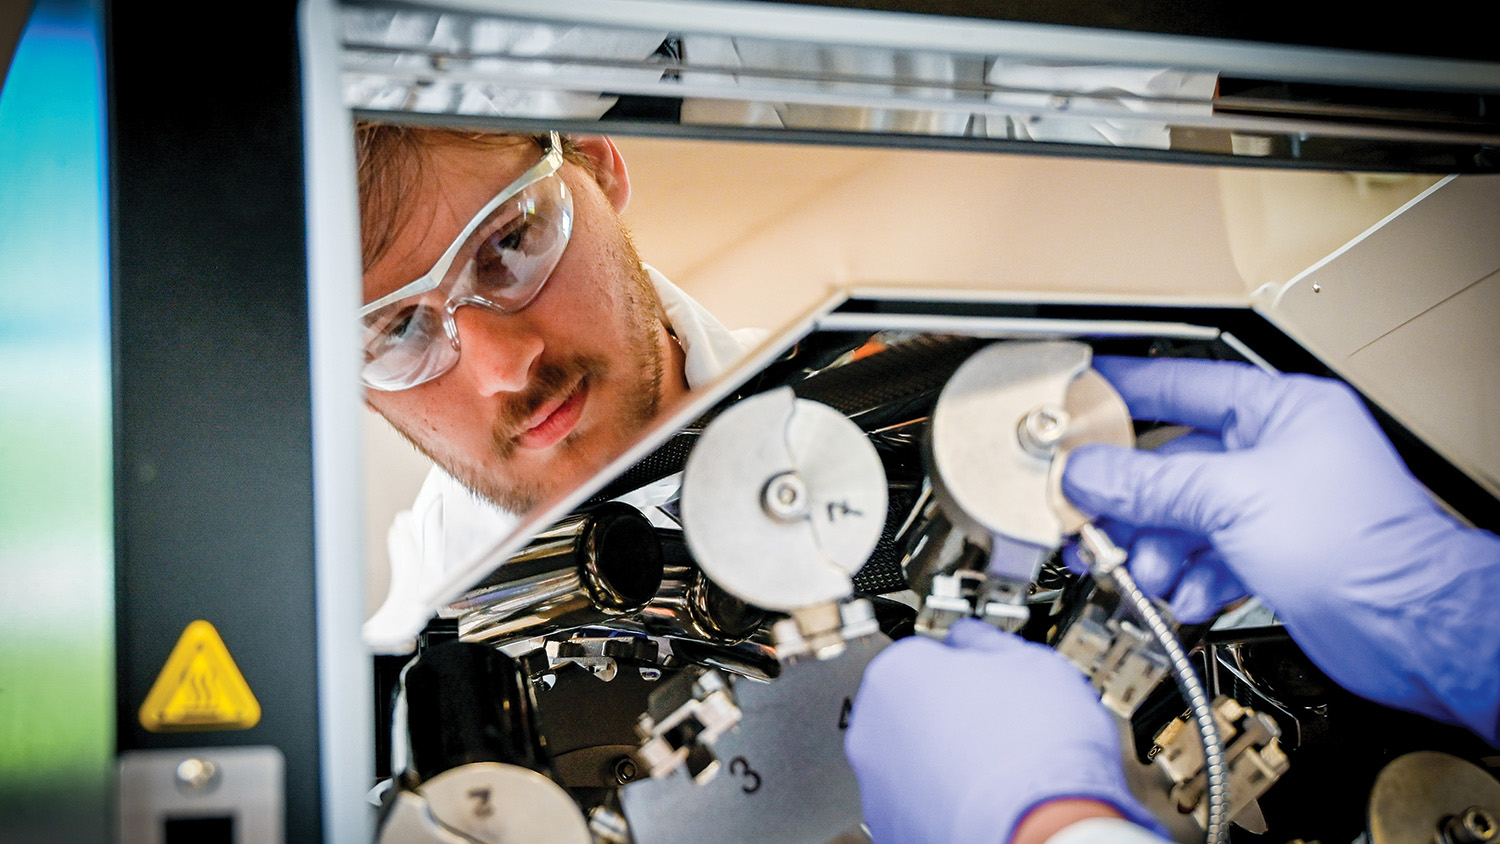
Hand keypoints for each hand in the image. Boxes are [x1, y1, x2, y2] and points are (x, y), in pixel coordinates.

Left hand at [844, 620, 1163, 843]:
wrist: (1044, 829)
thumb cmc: (1039, 751)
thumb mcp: (1030, 662)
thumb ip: (986, 641)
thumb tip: (975, 639)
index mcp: (896, 674)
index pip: (923, 654)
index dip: (962, 666)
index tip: (984, 678)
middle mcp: (872, 730)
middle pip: (911, 708)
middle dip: (948, 713)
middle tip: (997, 723)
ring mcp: (878, 787)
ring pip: (911, 759)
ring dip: (943, 759)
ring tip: (997, 767)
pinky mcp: (893, 829)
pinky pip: (918, 802)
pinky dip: (942, 800)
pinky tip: (984, 800)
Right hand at [1062, 356, 1499, 739]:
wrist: (1409, 630)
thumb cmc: (1361, 547)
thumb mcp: (1233, 498)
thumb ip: (1150, 484)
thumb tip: (1088, 471)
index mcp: (1279, 410)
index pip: (1183, 384)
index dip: (1125, 389)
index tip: (1079, 397)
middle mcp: (1274, 452)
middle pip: (1172, 464)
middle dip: (1129, 500)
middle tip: (1085, 515)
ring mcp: (1272, 505)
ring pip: (1183, 517)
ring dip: (1155, 549)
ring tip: (1141, 570)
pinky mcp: (1270, 555)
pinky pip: (1206, 558)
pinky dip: (1189, 579)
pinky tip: (1189, 593)